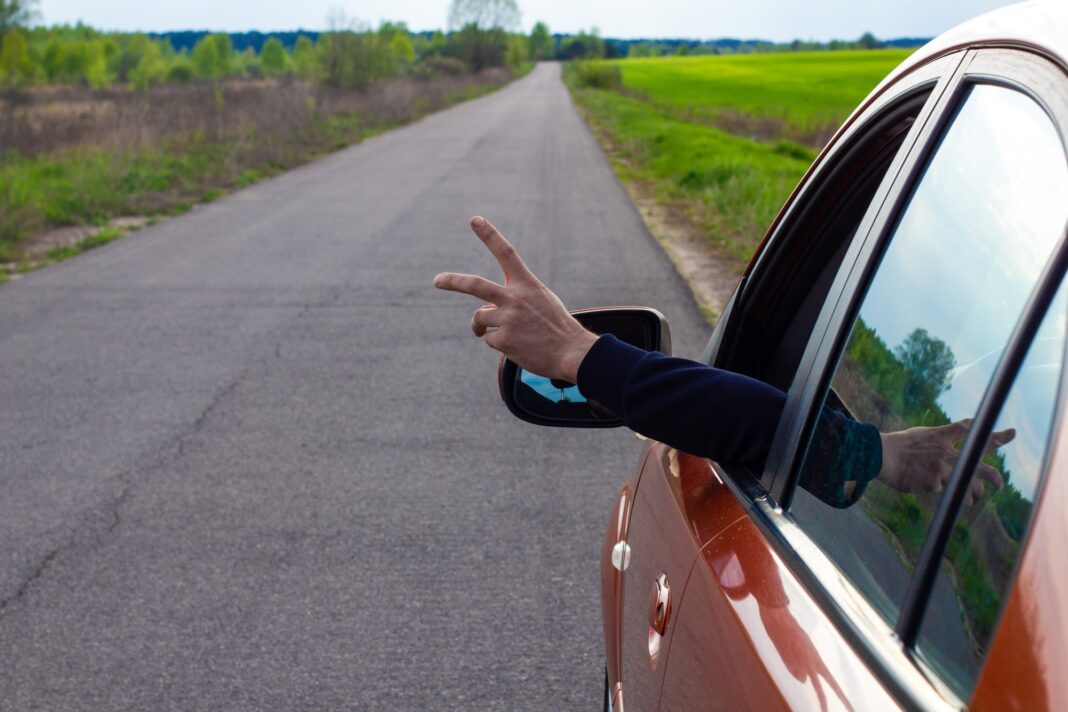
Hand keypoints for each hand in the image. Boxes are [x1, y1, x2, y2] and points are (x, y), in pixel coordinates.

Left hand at [433, 216, 598, 382]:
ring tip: (507, 334)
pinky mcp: (504, 340)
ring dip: (484, 326)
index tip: (474, 219)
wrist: (571, 353)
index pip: (506, 253)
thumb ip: (515, 296)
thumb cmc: (556, 326)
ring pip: (480, 318)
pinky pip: (488, 338)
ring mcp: (509, 319)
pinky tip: (517, 346)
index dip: (489, 235)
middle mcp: (515, 298)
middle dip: (452, 282)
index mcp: (527, 284)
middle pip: (475, 285)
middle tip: (437, 280)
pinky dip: (498, 343)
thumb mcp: (541, 299)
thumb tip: (484, 308)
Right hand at [879, 419, 1014, 505]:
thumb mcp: (924, 433)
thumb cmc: (899, 444)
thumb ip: (944, 437)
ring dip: (972, 495)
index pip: (973, 433)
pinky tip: (936, 491)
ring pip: (967, 487)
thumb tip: (960, 438)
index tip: (1010, 435)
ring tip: (973, 499)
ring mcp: (940, 470)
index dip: (993, 435)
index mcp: (942, 437)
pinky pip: (944, 492)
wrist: (880, 456)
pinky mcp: (933, 484)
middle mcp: (945, 453)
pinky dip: (942, 492)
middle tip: (1000, 484)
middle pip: (980, 467)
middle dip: (994, 477)